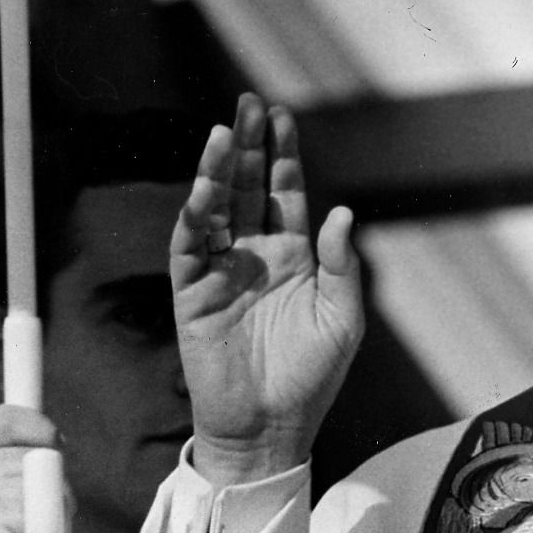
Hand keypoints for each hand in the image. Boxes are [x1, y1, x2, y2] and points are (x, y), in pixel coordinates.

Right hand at [0, 405, 63, 532]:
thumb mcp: (15, 506)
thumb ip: (28, 471)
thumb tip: (55, 440)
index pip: (11, 417)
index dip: (40, 431)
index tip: (52, 444)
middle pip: (46, 456)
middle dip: (58, 498)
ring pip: (51, 487)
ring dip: (55, 523)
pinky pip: (44, 515)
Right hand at [172, 93, 363, 486]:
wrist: (272, 428)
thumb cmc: (313, 377)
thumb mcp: (343, 319)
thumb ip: (342, 266)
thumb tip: (343, 213)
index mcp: (293, 258)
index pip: (285, 194)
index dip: (282, 155)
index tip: (281, 115)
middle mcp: (255, 256)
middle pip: (249, 189)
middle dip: (248, 146)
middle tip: (247, 103)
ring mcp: (222, 273)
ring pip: (216, 210)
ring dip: (219, 172)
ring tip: (223, 133)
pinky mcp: (193, 296)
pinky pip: (190, 248)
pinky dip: (194, 217)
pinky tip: (203, 189)